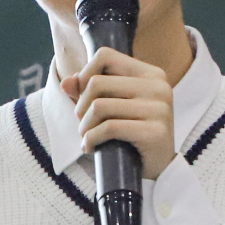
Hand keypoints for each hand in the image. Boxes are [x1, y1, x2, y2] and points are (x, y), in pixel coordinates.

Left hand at [62, 47, 175, 179]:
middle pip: (97, 83)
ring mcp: (159, 108)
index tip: (83, 97)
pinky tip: (90, 147)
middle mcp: (158, 86)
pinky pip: (109, 128)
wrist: (158, 169)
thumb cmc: (132, 135)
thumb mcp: (113, 108)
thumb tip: (65, 83)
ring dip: (85, 126)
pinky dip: (91, 139)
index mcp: (150, 74)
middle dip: (81, 106)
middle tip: (84, 124)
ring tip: (87, 137)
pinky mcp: (155, 131)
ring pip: (99, 106)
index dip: (85, 74)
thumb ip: (89, 91)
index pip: (105, 56)